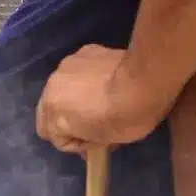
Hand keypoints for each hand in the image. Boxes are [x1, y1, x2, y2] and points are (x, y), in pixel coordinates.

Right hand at [35, 44, 177, 153]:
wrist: (145, 82)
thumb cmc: (125, 118)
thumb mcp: (106, 141)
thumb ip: (88, 140)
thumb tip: (88, 140)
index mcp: (53, 114)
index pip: (57, 138)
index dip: (77, 144)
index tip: (96, 144)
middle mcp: (51, 88)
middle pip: (50, 110)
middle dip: (66, 118)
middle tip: (91, 123)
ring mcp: (66, 66)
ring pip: (62, 87)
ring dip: (74, 95)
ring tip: (100, 97)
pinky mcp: (84, 51)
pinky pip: (79, 70)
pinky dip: (87, 77)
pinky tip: (106, 79)